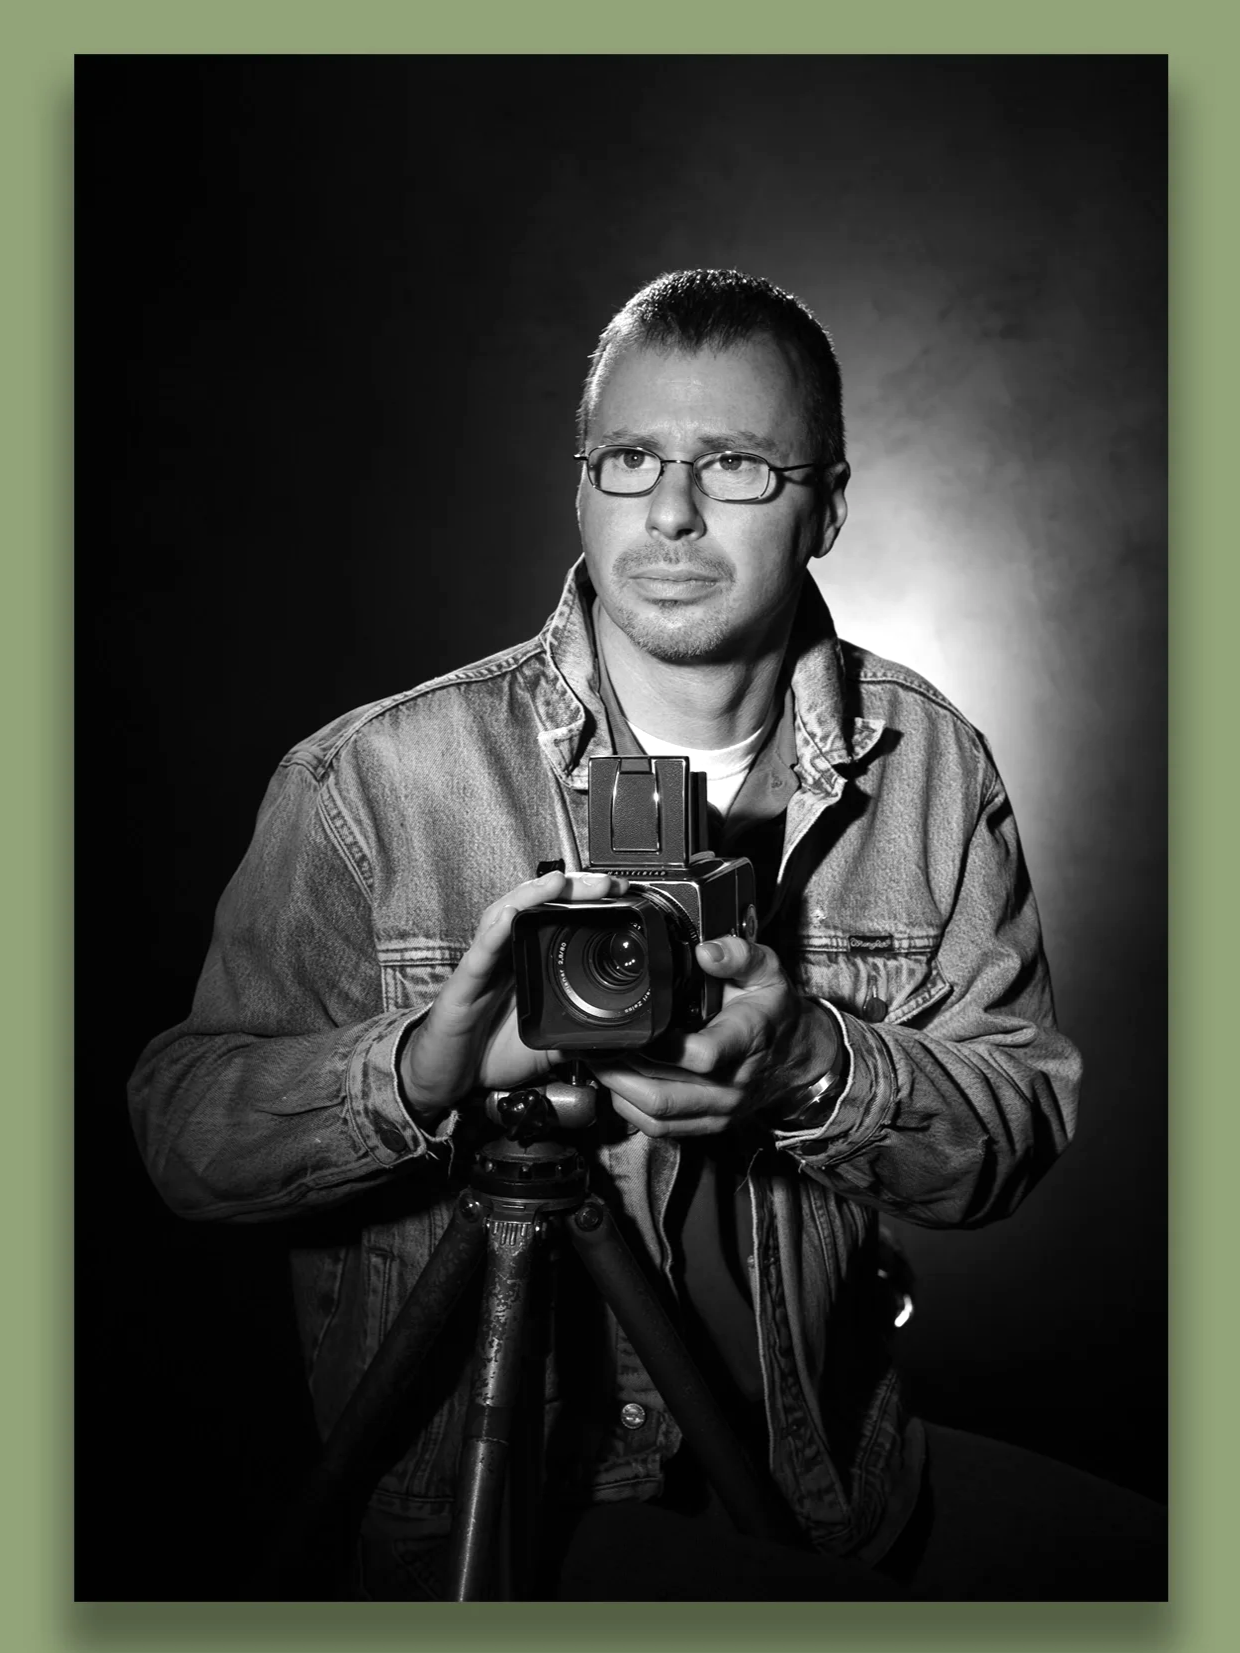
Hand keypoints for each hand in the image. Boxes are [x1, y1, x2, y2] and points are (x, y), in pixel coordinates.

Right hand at [399, 869, 628, 1118]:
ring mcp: (482, 967)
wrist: (446, 1079)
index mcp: (525, 964)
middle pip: (534, 908)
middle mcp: (504, 956)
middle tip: (604, 882)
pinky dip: (494, 932)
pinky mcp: (462, 987)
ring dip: (532, 896)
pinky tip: (509, 915)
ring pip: (504, 917)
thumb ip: (574, 1035)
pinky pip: (479, 955)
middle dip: (569, 890)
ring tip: (559, 882)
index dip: (584, 902)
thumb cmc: (489, 1054)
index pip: (554, 919)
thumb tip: (612, 1037)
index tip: (619, 894)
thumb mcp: (545, 1046)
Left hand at [586, 934, 838, 1137]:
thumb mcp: (767, 970)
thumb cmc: (774, 1011)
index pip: (702, 1055)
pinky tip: (618, 1085)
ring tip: (600, 1063)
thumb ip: (739, 954)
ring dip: (620, 1092)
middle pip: (664, 1095)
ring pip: (657, 1116)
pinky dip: (631, 1110)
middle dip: (620, 1072)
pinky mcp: (709, 1124)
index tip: (635, 1027)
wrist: (797, 1057)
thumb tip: (706, 951)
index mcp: (746, 1040)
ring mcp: (721, 1110)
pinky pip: (661, 1129)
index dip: (660, 1047)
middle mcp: (733, 1084)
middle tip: (596, 1046)